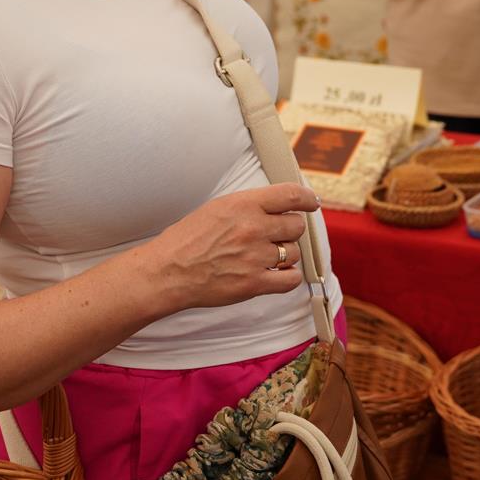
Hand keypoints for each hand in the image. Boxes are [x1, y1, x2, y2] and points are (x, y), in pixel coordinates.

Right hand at [152, 183, 319, 311]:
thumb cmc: (187, 240)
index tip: (311, 203)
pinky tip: (277, 274)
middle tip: (277, 235)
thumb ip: (249, 206)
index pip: (291, 195)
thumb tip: (276, 206)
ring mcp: (256, 257)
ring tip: (266, 257)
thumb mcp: (217, 208)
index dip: (307, 199)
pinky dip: (288, 277)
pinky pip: (291, 279)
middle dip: (290, 230)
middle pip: (296, 226)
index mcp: (243, 205)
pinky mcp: (254, 283)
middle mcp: (253, 228)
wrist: (168, 271)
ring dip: (286, 255)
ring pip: (295, 253)